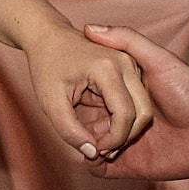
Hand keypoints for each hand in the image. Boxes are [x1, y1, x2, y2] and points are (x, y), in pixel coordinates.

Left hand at [22, 25, 150, 160]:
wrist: (48, 37)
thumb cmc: (46, 66)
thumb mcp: (50, 102)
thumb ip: (69, 130)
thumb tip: (92, 153)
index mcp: (108, 69)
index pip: (125, 115)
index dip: (114, 139)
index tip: (96, 150)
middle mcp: (126, 63)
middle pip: (142, 113)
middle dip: (124, 136)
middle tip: (100, 148)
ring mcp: (131, 64)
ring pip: (142, 108)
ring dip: (124, 128)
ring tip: (98, 135)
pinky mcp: (130, 69)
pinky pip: (135, 101)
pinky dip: (122, 117)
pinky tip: (100, 122)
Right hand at [78, 24, 188, 180]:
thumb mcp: (159, 60)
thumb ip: (128, 41)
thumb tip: (89, 27)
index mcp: (125, 93)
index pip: (91, 94)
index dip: (77, 94)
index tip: (69, 91)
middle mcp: (122, 117)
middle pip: (86, 120)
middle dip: (75, 123)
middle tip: (71, 121)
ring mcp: (125, 142)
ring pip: (91, 145)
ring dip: (83, 144)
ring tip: (85, 140)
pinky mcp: (130, 165)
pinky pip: (102, 168)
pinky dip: (93, 165)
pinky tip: (94, 156)